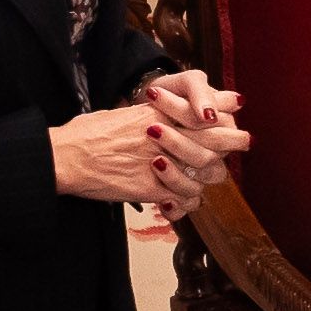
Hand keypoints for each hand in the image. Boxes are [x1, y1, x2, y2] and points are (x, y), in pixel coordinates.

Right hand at [50, 82, 246, 210]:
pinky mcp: (152, 188)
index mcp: (157, 114)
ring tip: (202, 179)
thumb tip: (159, 113)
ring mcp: (161, 162)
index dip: (223, 109)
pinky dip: (183, 204)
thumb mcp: (123, 114)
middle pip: (216, 138)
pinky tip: (174, 204)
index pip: (203, 108)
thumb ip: (149, 115)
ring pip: (205, 172)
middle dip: (234, 139)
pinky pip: (184, 199)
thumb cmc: (87, 134)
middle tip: (244, 140)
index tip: (234, 106)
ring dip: (206, 176)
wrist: (66, 156)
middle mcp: (165, 135)